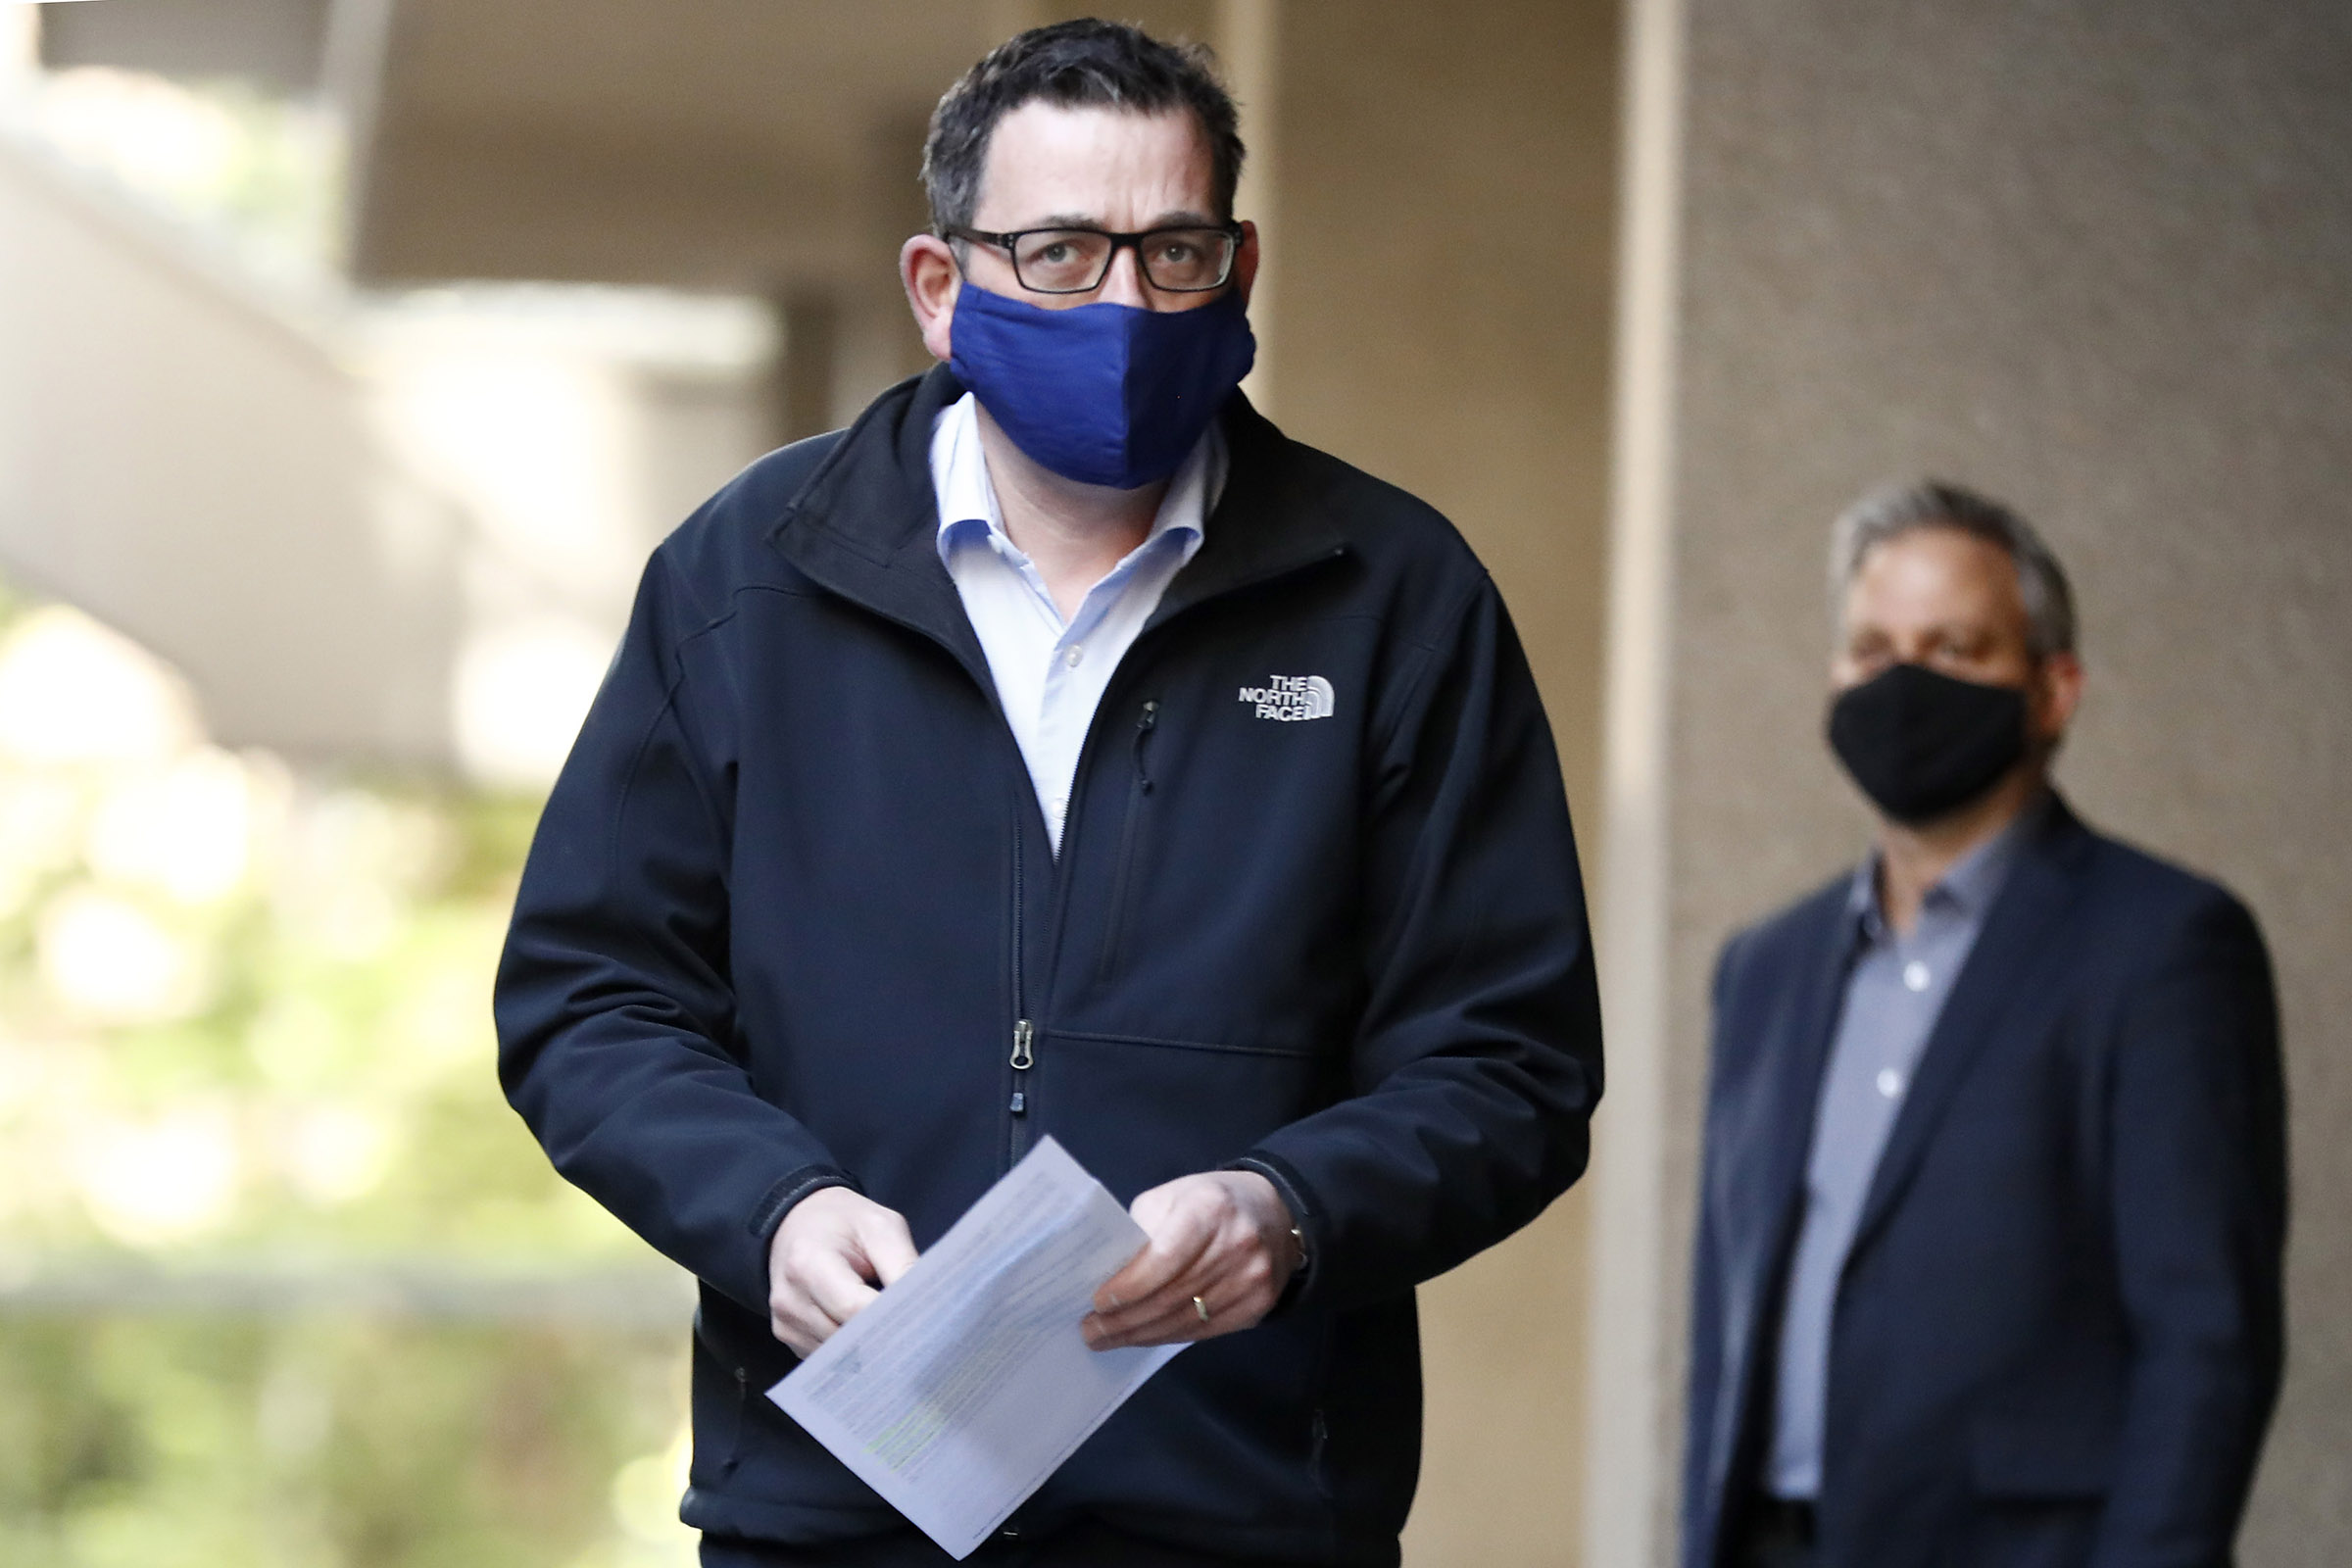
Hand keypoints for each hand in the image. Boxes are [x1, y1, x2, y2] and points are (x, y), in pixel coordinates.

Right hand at [767, 1186, 917, 1355]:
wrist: (798, 1221)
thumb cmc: (843, 1222)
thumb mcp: (880, 1226)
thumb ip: (903, 1264)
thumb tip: (931, 1305)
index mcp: (808, 1263)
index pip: (855, 1309)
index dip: (891, 1318)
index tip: (925, 1320)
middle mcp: (789, 1300)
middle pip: (847, 1339)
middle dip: (885, 1337)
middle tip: (919, 1331)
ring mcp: (786, 1325)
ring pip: (840, 1357)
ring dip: (870, 1348)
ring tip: (895, 1328)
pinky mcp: (789, 1339)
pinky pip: (828, 1359)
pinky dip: (853, 1352)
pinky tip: (870, 1333)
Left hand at [1082, 1171, 1301, 1350]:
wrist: (1274, 1213)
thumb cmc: (1210, 1201)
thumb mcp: (1172, 1197)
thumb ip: (1142, 1232)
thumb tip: (1107, 1276)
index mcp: (1209, 1209)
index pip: (1163, 1259)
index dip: (1129, 1286)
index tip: (1097, 1302)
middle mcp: (1237, 1245)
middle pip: (1171, 1295)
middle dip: (1125, 1319)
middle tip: (1091, 1331)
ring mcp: (1252, 1279)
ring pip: (1185, 1320)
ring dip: (1141, 1334)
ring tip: (1108, 1339)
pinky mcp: (1259, 1305)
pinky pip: (1204, 1331)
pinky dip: (1168, 1337)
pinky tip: (1144, 1337)